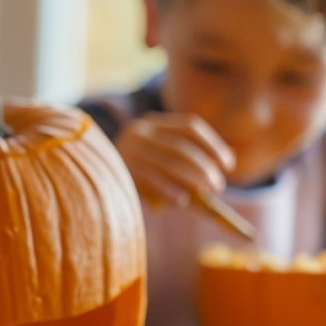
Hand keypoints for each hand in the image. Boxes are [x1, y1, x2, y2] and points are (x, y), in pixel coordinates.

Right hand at [114, 111, 234, 207]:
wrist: (96, 179)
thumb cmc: (140, 175)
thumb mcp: (161, 163)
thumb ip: (186, 169)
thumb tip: (216, 186)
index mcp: (153, 123)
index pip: (190, 127)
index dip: (213, 145)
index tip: (229, 165)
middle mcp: (138, 131)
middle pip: (180, 146)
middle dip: (204, 167)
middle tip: (217, 186)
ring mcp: (126, 149)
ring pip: (166, 162)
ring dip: (190, 180)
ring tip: (203, 195)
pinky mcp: (118, 168)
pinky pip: (149, 178)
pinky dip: (168, 190)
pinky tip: (181, 201)